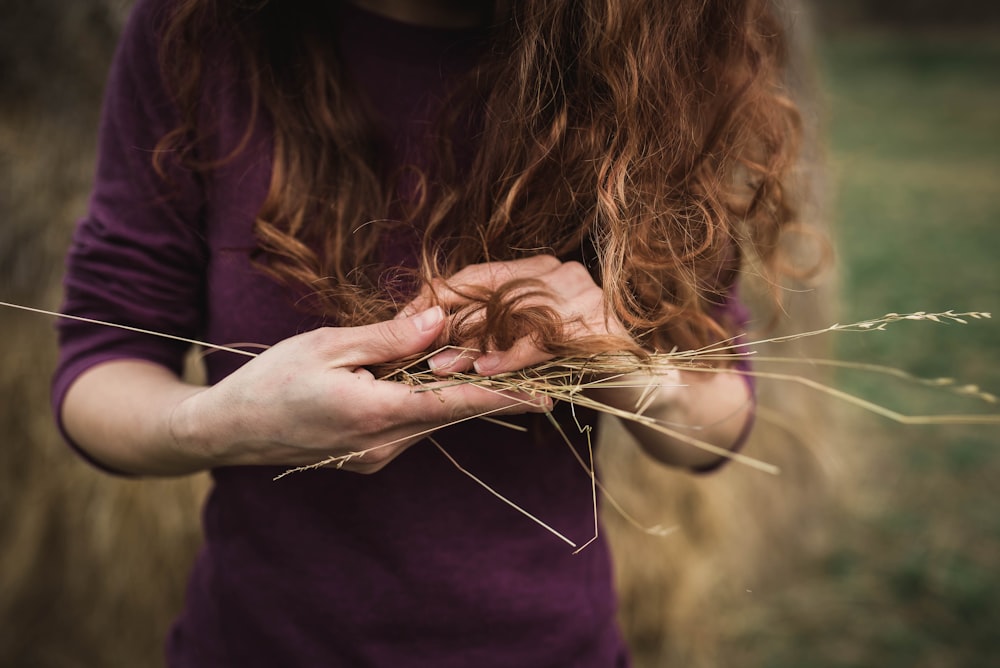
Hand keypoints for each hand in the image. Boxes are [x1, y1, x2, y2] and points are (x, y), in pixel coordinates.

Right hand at [172, 307, 551, 472]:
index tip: (547, 395)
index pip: (455, 404)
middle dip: (491, 389)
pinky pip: (412, 426)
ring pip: (432, 419)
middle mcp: (383, 444)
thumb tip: (443, 322)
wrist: (229, 430)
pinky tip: (429, 378)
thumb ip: (390, 337)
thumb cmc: (271, 379)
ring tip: (484, 363)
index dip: (504, 397)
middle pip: (452, 413)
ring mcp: (376, 457)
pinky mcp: (368, 458)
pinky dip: (427, 402)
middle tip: (536, 370)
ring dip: (457, 393)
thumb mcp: (328, 345)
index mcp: (375, 413)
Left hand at [401, 255, 633, 375]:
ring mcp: (587, 297)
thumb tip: (421, 331)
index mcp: (539, 269)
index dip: (435, 300)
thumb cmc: (572, 369)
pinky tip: (486, 372)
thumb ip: (482, 330)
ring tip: (442, 369)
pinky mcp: (604, 328)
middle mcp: (564, 274)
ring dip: (475, 346)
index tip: (400, 326)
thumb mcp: (519, 344)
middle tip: (416, 354)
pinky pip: (547, 341)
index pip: (476, 277)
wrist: (641, 389)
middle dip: (450, 327)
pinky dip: (514, 358)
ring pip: (516, 318)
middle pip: (493, 295)